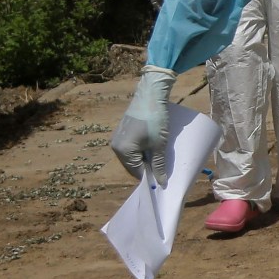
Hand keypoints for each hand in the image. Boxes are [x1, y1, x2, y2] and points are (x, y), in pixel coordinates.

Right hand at [111, 66, 176, 185]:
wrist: (150, 95)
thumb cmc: (155, 120)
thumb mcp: (159, 145)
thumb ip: (159, 165)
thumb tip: (161, 183)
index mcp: (123, 151)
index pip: (137, 172)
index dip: (150, 177)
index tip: (162, 181)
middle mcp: (116, 146)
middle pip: (132, 165)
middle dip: (146, 169)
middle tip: (162, 170)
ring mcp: (117, 138)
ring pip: (132, 157)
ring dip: (144, 159)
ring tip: (158, 157)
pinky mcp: (122, 131)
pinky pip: (130, 148)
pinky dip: (140, 151)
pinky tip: (152, 148)